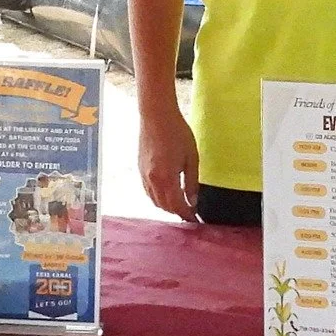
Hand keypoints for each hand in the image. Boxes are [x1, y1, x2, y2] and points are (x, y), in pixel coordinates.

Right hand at [138, 104, 199, 221]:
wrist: (156, 115)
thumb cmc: (177, 133)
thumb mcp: (191, 158)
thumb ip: (191, 182)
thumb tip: (192, 201)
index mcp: (166, 178)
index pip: (177, 205)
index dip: (187, 214)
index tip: (195, 220)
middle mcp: (152, 180)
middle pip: (164, 206)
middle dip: (177, 212)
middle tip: (190, 213)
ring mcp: (143, 175)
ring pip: (154, 200)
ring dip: (167, 206)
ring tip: (179, 205)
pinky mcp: (139, 169)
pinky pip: (148, 191)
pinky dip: (157, 198)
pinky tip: (166, 194)